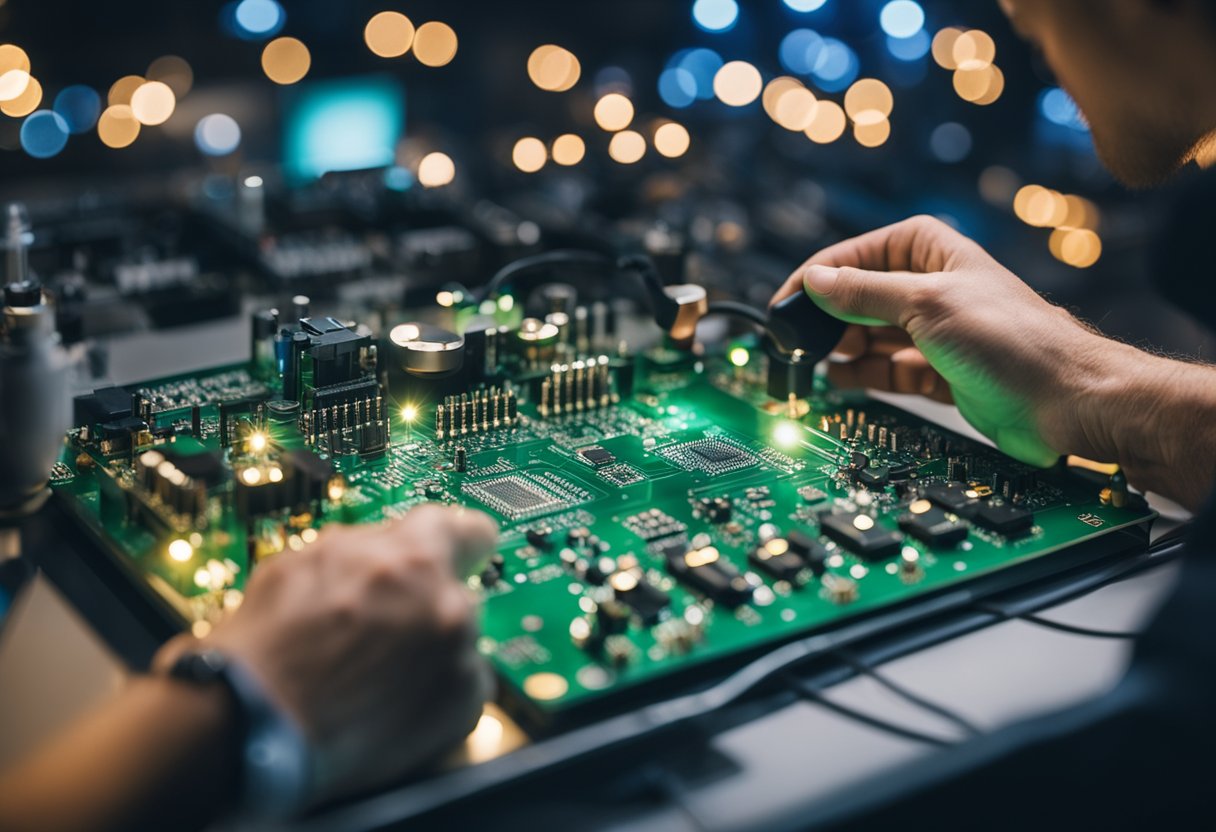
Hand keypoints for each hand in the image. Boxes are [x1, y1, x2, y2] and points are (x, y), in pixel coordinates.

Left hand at [155, 503, 498, 803]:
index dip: (475, 553)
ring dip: (364, 585)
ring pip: (362, 553)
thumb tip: (464, 649)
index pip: (475, 531)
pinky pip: (314, 574)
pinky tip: (312, 646)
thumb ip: (471, 657)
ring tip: (352, 646)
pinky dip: (318, 602)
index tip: (472, 565)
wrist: (249, 726)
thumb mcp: (453, 709)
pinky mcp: (278, 569)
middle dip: (419, 565)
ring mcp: (325, 554)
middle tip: (412, 612)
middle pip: (414, 536)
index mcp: (433, 577)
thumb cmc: (348, 725)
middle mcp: (380, 551)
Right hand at [773, 215, 1118, 468]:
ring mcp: (932, 332)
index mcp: (928, 252)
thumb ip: (864, 292)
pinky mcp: (937, 373)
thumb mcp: (927, 304)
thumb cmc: (1014, 340)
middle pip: (856, 298)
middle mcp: (928, 288)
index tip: (783, 306)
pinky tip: (838, 382)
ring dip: (840, 351)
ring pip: (867, 337)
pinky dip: (860, 376)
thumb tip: (815, 283)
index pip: (854, 256)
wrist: (1068, 401)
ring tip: (811, 365)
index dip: (816, 278)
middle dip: (825, 320)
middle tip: (794, 343)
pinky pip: (884, 369)